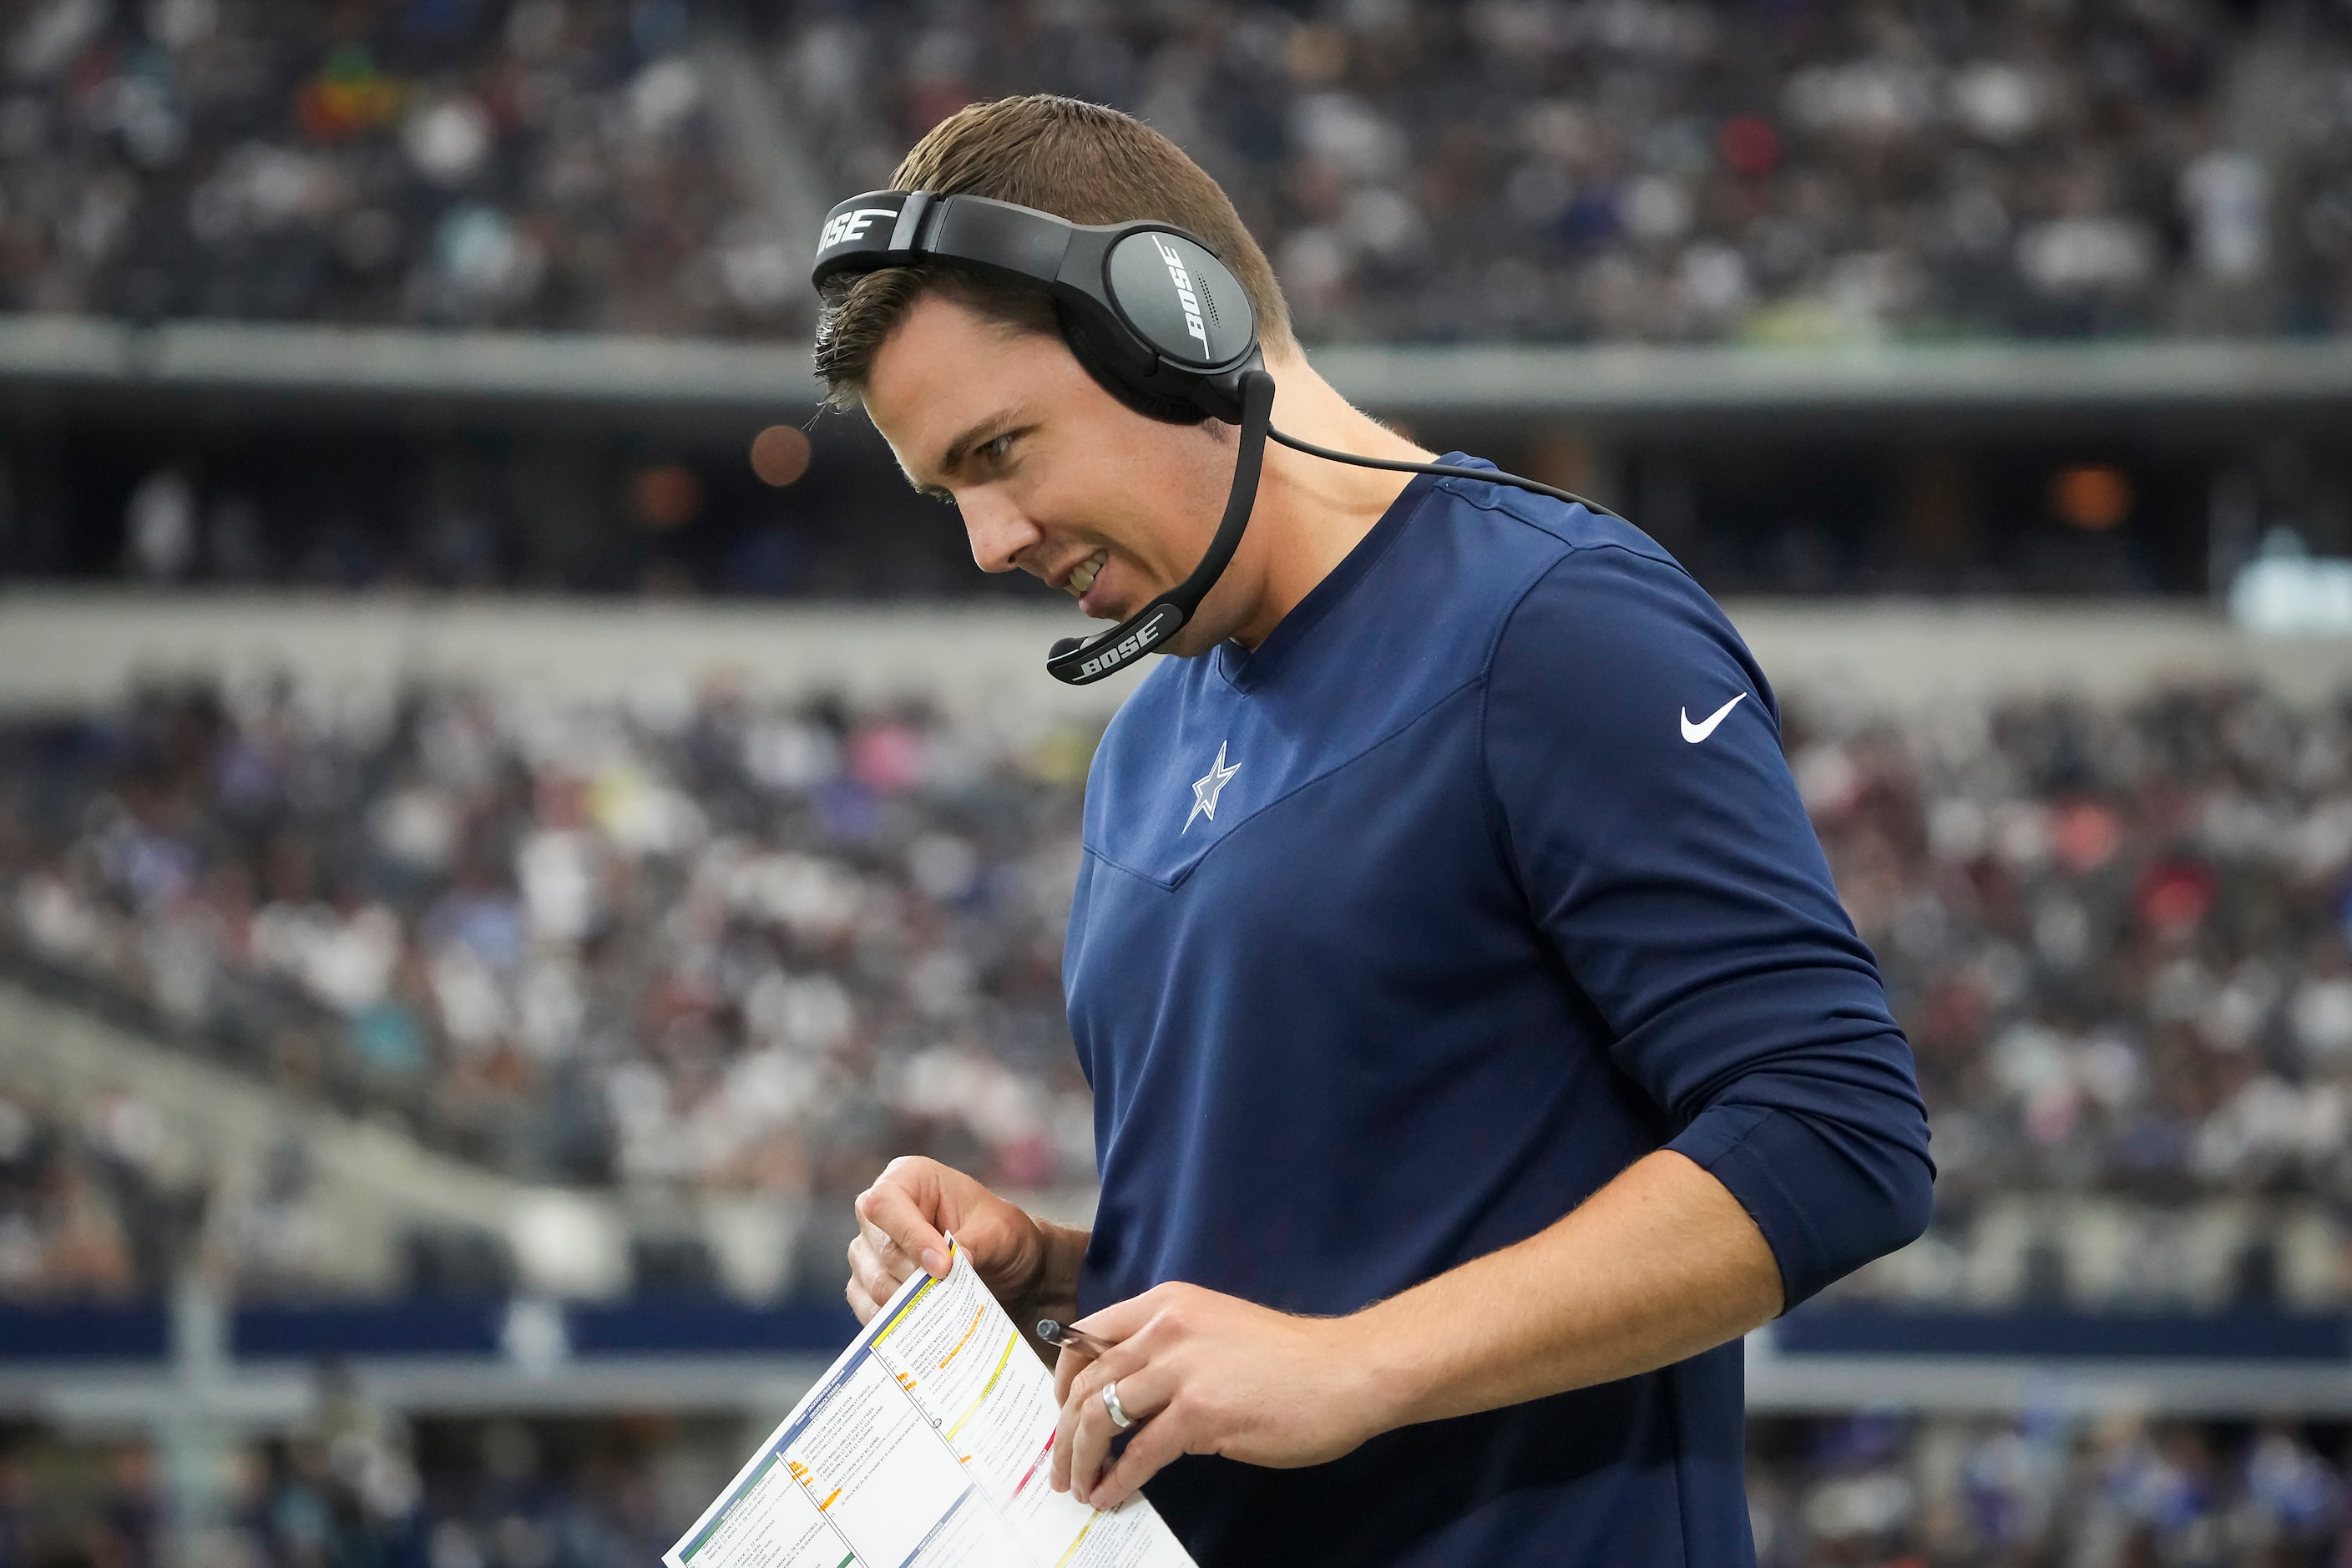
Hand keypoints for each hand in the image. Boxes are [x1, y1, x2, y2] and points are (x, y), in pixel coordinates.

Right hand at [845, 1156, 1056, 1326]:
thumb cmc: (1001, 1234)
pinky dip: (895, 1320)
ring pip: (873, 1282)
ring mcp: (869, 1249)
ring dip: (910, 1302)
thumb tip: (952, 1264)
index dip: (910, 1237)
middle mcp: (880, 1212)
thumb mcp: (999, 1231)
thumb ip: (975, 1243)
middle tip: (951, 1294)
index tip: (944, 1267)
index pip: (886, 1204)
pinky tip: (925, 1322)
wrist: (1006, 1268)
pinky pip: (867, 1306)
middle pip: (879, 1249)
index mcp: (908, 1178)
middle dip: (917, 1278)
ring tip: (946, 1307)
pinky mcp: (868, 1283)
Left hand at [1049, 1282, 1387, 1510]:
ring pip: (1100, 1416)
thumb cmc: (1289, 1360)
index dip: (1062, 1381)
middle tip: (1062, 1466)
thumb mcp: (1213, 1332)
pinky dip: (1118, 1479)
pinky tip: (1112, 1495)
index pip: (1087, 1336)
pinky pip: (1139, 1452)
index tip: (1060, 1413)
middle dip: (1064, 1431)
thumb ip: (1169, 1355)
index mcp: (1166, 1304)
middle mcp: (1164, 1328)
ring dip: (1081, 1460)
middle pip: (1086, 1381)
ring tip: (1080, 1487)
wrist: (1346, 1371)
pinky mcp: (1200, 1412)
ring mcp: (1180, 1369)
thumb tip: (1130, 1401)